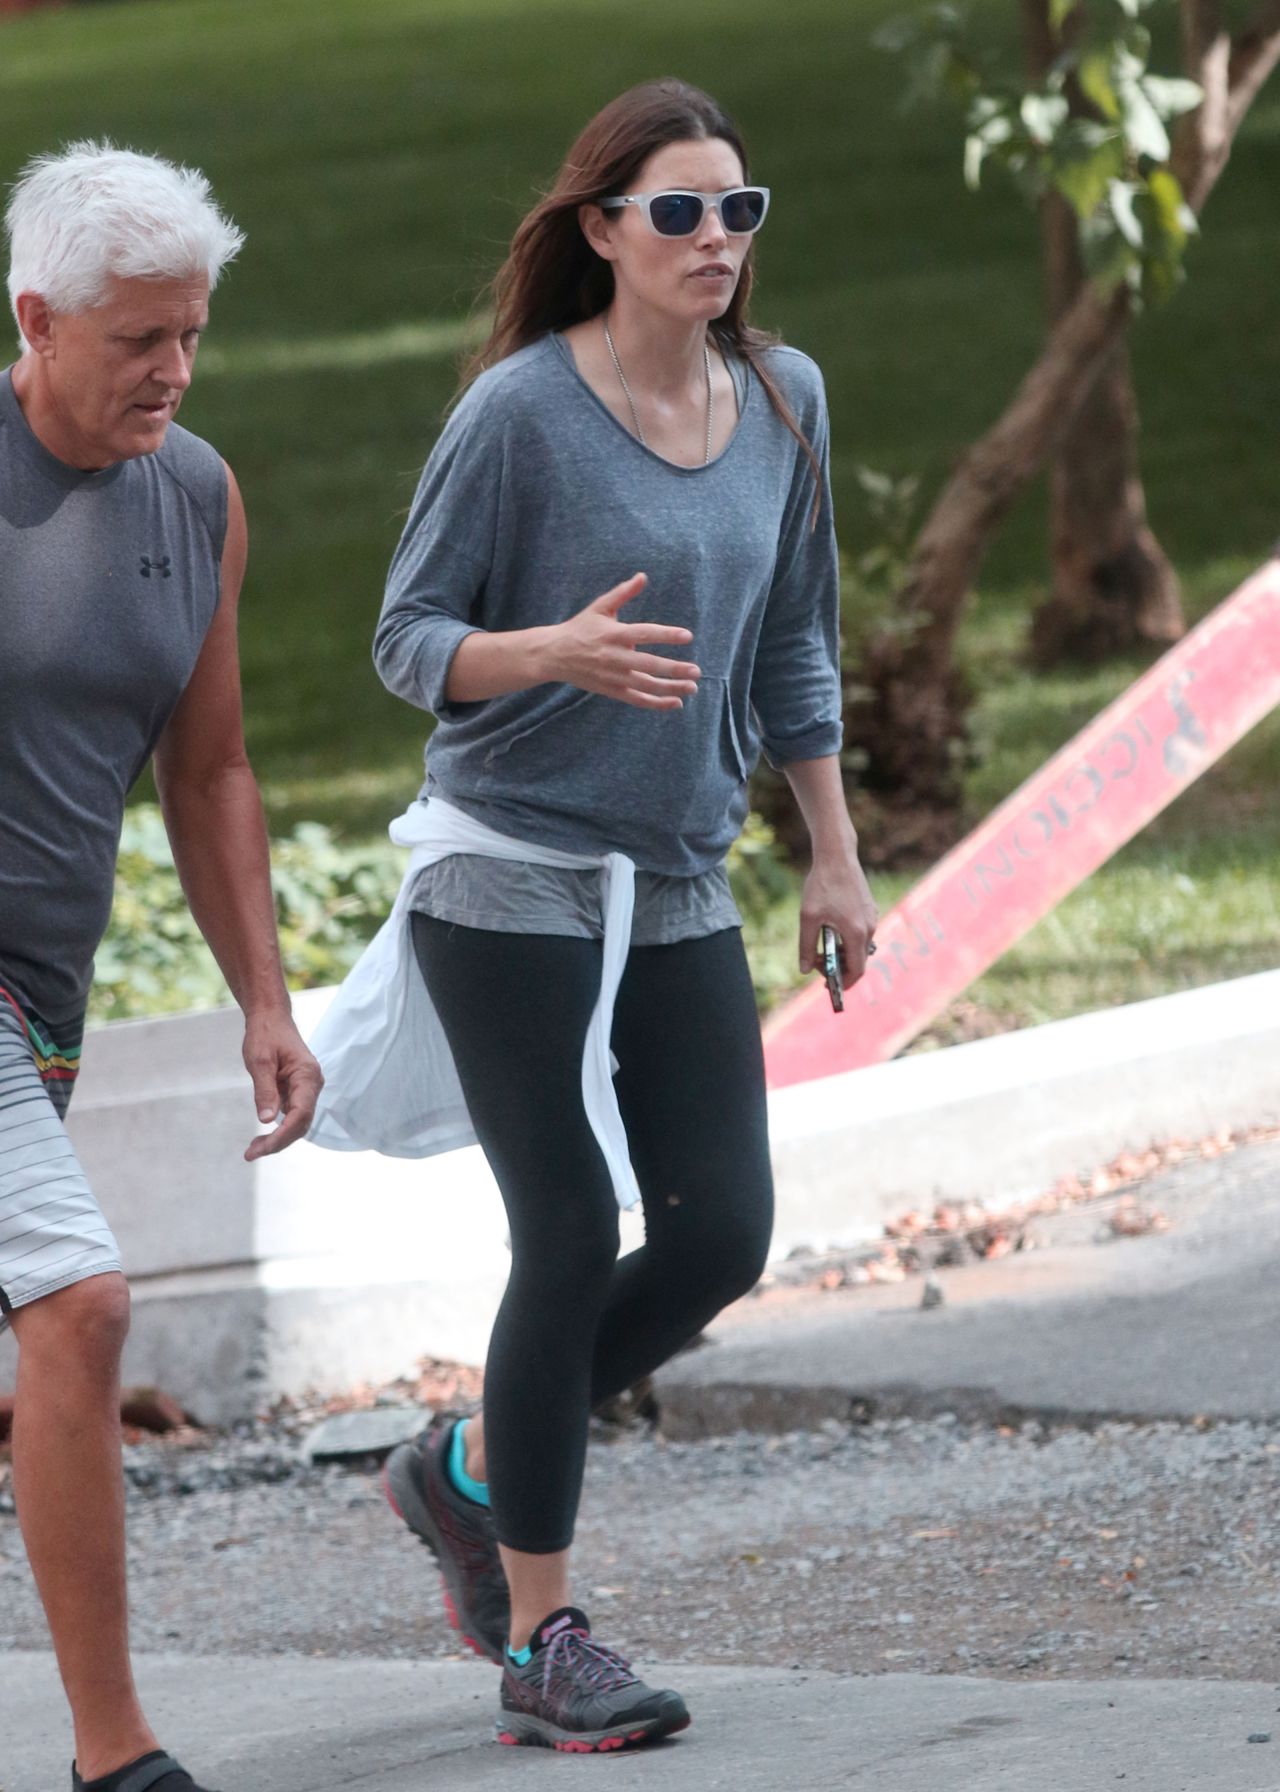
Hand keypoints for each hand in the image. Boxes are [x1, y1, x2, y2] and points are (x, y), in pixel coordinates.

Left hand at [242, 1010, 323, 1161]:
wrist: (270, 1017)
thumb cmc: (265, 1035)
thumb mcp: (259, 1061)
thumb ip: (264, 1090)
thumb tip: (266, 1120)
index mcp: (307, 1075)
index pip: (300, 1114)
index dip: (282, 1135)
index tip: (261, 1148)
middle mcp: (312, 1084)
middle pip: (301, 1124)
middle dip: (278, 1142)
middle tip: (250, 1154)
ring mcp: (307, 1089)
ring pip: (297, 1123)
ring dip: (278, 1139)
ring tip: (252, 1150)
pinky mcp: (298, 1092)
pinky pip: (292, 1116)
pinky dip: (277, 1130)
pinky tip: (261, 1138)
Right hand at [543, 572, 700, 709]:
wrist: (554, 655)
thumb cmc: (581, 628)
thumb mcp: (600, 607)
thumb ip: (623, 593)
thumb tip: (643, 576)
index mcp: (613, 634)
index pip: (644, 634)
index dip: (666, 635)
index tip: (687, 636)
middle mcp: (614, 657)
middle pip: (648, 665)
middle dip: (674, 669)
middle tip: (696, 671)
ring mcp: (613, 676)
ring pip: (646, 685)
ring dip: (671, 688)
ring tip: (692, 687)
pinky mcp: (612, 690)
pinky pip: (637, 699)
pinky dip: (656, 703)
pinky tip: (676, 702)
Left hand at [800, 853, 878, 991]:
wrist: (837, 856)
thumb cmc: (822, 885)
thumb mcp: (808, 918)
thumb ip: (806, 946)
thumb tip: (804, 970)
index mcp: (855, 932)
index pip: (856, 970)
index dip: (844, 983)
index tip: (829, 986)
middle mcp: (869, 927)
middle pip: (858, 960)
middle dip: (839, 967)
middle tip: (816, 962)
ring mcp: (872, 918)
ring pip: (860, 947)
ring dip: (842, 953)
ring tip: (820, 946)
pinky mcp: (870, 910)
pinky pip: (861, 934)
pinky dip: (847, 940)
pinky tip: (830, 931)